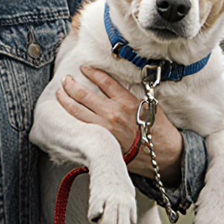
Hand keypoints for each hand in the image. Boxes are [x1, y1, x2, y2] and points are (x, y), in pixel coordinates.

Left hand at [55, 66, 182, 184]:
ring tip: (60, 93)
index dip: (91, 72)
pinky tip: (65, 114)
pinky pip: (82, 127)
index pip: (103, 81)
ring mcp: (104, 129)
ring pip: (77, 111)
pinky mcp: (101, 141)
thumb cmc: (159, 130)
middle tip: (65, 79)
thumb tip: (115, 88)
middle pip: (84, 94)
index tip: (84, 68)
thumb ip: (130, 95)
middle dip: (71, 85)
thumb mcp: (149, 105)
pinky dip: (71, 119)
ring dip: (65, 100)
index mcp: (126, 101)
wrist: (163, 155)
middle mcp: (112, 113)